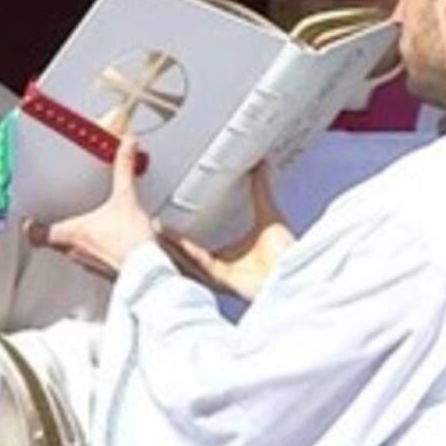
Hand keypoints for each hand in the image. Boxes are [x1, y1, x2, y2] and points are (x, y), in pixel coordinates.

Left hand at [24, 136, 154, 279]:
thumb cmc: (130, 245)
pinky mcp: (105, 272)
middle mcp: (74, 251)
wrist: (151, 276)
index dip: (30, 225)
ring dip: (76, 238)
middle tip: (59, 213)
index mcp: (69, 234)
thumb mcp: (125, 199)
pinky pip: (93, 259)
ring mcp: (89, 264)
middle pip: (52, 241)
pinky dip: (96, 248)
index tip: (30, 215)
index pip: (35, 235)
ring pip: (72, 250)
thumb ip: (123, 170)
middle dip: (55, 227)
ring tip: (87, 223)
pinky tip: (110, 239)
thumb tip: (125, 147)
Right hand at [158, 160, 295, 300]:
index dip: (178, 235)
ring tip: (150, 230)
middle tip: (147, 225)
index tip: (164, 221)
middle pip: (183, 255)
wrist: (297, 272)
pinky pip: (197, 264)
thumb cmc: (287, 254)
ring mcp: (219, 276)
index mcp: (228, 259)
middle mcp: (220, 270)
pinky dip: (183, 251)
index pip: (196, 247)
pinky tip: (170, 238)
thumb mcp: (267, 213)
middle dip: (164, 242)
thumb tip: (262, 166)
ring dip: (167, 246)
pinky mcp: (222, 280)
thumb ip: (261, 189)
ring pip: (184, 260)